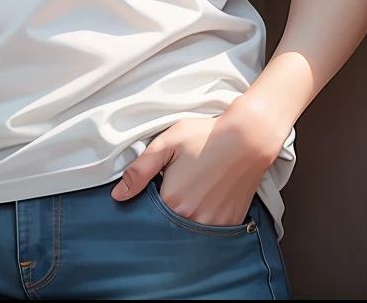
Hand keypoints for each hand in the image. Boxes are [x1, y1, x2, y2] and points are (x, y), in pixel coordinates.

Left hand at [109, 111, 281, 226]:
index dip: (151, 202)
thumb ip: (140, 170)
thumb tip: (118, 195)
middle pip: (169, 225)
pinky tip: (211, 198)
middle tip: (181, 186)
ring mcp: (214, 224)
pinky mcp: (231, 223)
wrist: (248, 137)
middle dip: (170, 210)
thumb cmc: (206, 136)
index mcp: (173, 201)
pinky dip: (208, 219)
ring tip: (198, 191)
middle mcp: (193, 219)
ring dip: (189, 216)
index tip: (159, 188)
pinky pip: (211, 230)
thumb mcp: (167, 143)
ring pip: (191, 230)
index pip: (149, 215)